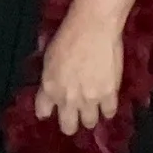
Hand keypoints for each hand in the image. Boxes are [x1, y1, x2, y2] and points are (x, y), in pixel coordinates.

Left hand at [34, 15, 122, 136]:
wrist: (93, 26)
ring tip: (92, 105)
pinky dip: (107, 108)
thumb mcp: (49, 55)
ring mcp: (89, 99)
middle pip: (68, 126)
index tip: (51, 109)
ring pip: (89, 123)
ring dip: (90, 115)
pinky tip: (106, 100)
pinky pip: (109, 113)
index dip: (47, 110)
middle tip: (75, 113)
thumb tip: (53, 83)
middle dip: (70, 122)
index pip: (43, 111)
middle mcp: (67, 98)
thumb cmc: (68, 33)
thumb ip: (50, 75)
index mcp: (50, 86)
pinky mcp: (109, 95)